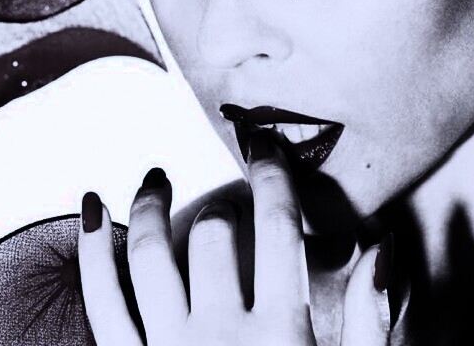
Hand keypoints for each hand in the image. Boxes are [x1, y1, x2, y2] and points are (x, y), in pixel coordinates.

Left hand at [78, 128, 394, 344]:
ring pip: (149, 254)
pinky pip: (101, 301)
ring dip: (148, 204)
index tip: (268, 146)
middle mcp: (218, 335)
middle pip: (215, 234)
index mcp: (281, 336)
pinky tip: (90, 210)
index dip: (273, 175)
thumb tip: (383, 247)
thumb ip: (371, 323)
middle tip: (233, 197)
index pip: (278, 228)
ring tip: (153, 176)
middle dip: (226, 204)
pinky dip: (91, 251)